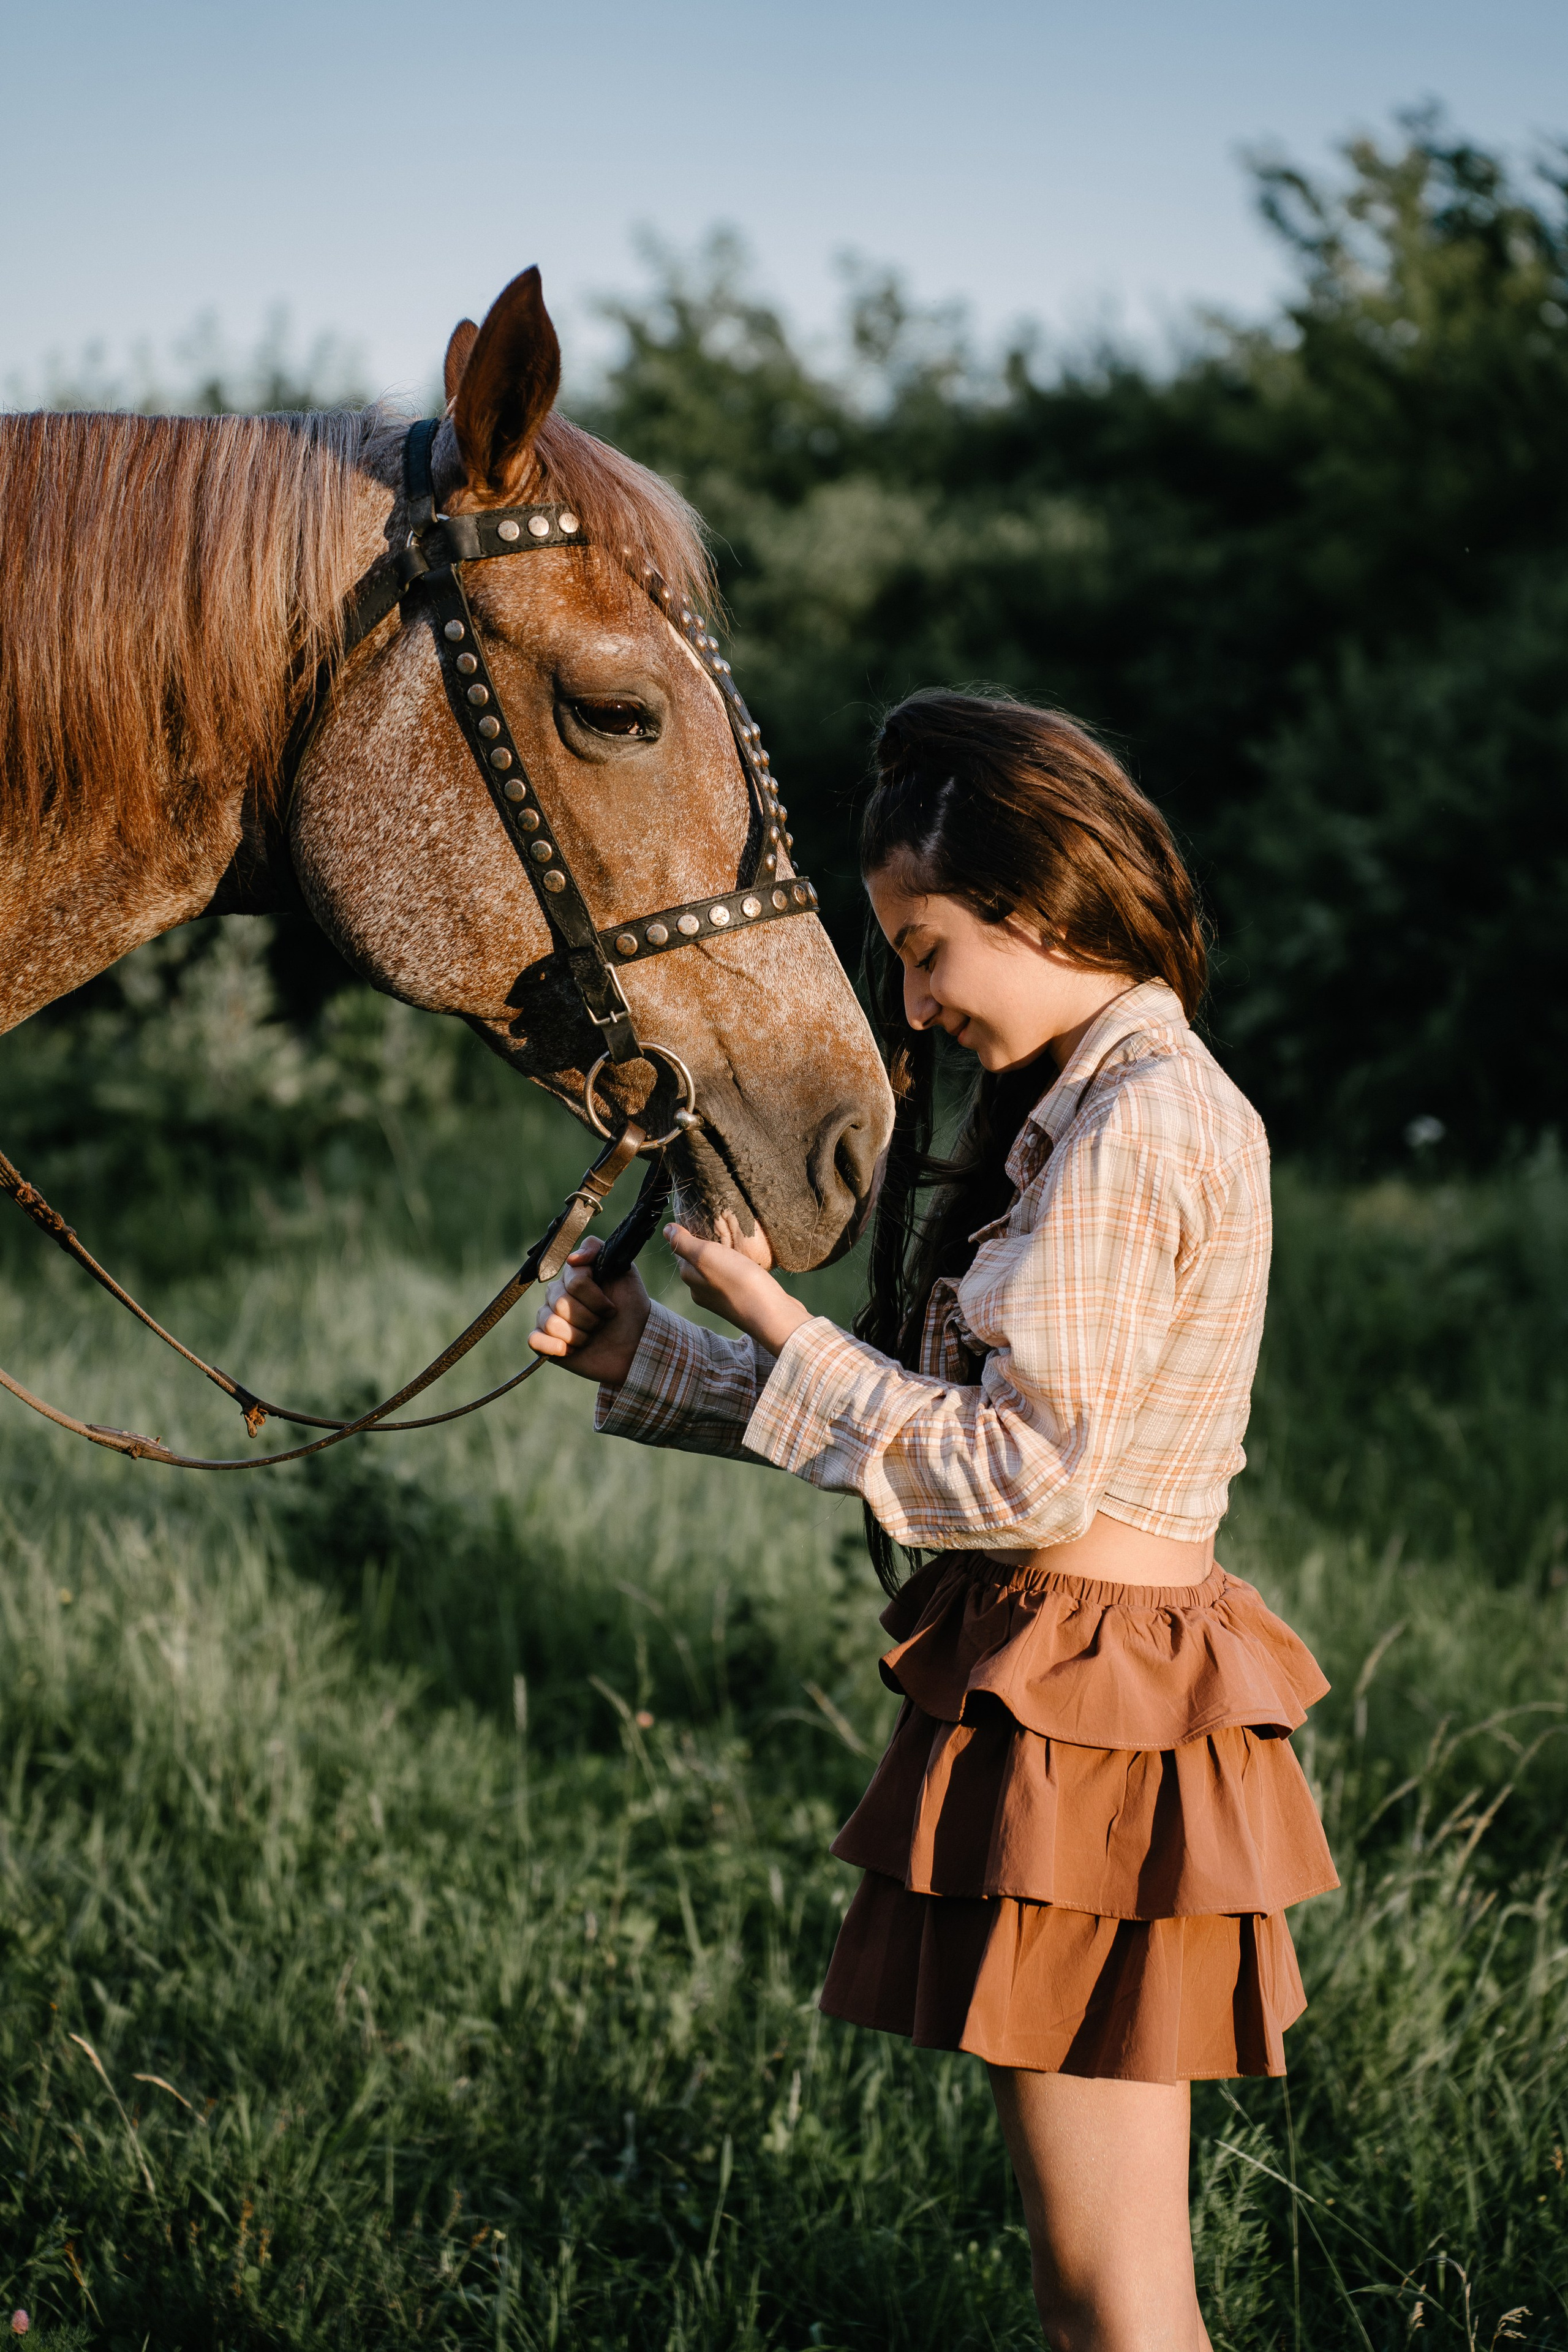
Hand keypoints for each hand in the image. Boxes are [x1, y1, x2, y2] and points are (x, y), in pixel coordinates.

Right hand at [527, 1237, 652, 1383]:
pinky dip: (556, 1347)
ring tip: (590, 1337)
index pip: (575, 1281)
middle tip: (602, 1323)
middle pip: (561, 1302)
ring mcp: (549, 1317)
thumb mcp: (624, 1271)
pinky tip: (573, 1350)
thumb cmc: (630, 1308)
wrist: (635, 1345)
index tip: (611, 1307)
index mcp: (573, 1277)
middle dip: (590, 1318)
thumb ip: (597, 1251)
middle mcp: (557, 1294)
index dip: (596, 1299)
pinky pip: (535, 1340)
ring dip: (578, 1335)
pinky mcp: (545, 1342)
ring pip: (550, 1322)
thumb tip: (572, 1259)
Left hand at [664, 1219, 811, 1355]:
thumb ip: (684, 1243)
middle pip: (699, 1260)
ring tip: (736, 1240)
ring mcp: (722, 1297)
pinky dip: (737, 1266)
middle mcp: (701, 1290)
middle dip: (707, 1244)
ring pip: (717, 1269)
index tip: (701, 1217)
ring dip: (723, 1255)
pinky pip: (733, 1277)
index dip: (689, 1233)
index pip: (682, 1250)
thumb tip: (666, 1230)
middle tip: (721, 1225)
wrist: (772, 1314)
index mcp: (690, 1278)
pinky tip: (748, 1261)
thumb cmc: (738, 1281)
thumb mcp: (705, 1255)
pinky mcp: (741, 1299)